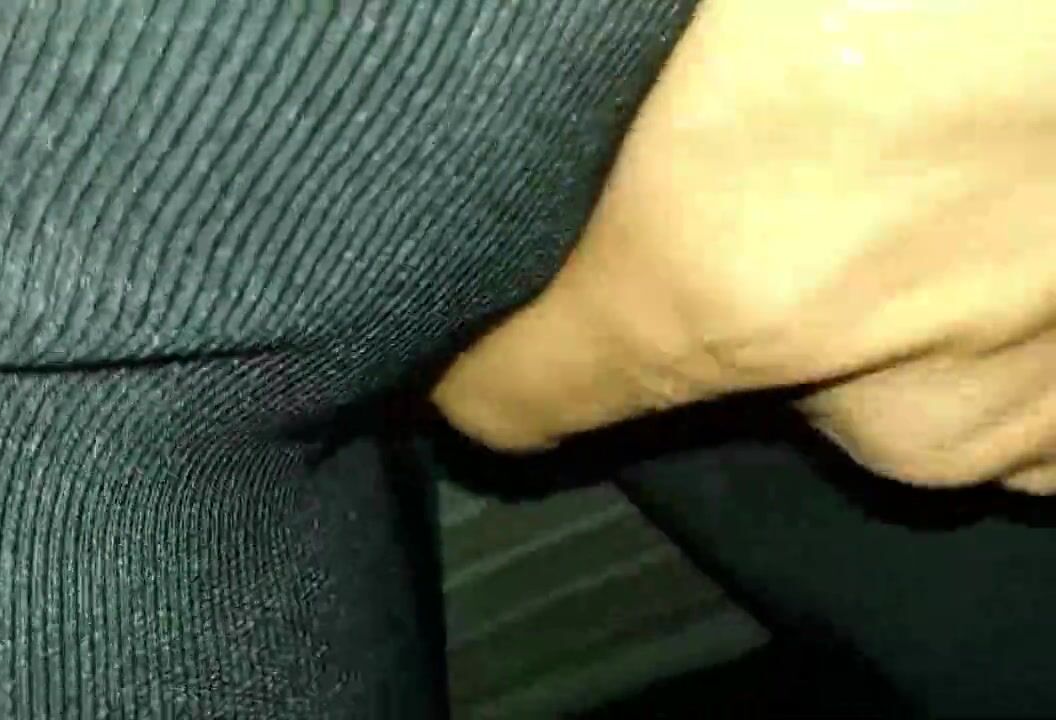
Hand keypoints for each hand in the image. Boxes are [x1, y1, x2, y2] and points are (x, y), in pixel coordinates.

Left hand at [432, 0, 1055, 492]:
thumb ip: (622, 56)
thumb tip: (565, 58)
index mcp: (717, 273)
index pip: (513, 396)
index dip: (476, 366)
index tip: (463, 344)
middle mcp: (873, 383)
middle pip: (694, 383)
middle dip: (694, 291)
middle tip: (748, 148)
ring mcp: (1015, 399)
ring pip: (863, 402)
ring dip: (853, 311)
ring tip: (890, 163)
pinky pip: (1007, 424)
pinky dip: (972, 349)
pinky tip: (983, 238)